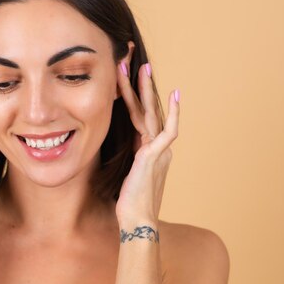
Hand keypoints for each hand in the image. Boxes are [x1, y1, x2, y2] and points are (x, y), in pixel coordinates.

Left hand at [115, 61, 179, 224]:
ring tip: (139, 67)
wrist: (136, 220)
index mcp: (146, 150)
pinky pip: (168, 130)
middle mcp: (155, 146)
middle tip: (136, 62)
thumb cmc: (128, 203)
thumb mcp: (122, 174)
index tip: (126, 81)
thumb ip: (122, 159)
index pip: (139, 117)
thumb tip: (110, 151)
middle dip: (140, 86)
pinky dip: (173, 113)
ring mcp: (157, 150)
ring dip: (144, 90)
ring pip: (150, 113)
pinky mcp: (156, 155)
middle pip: (147, 109)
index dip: (134, 98)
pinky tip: (174, 94)